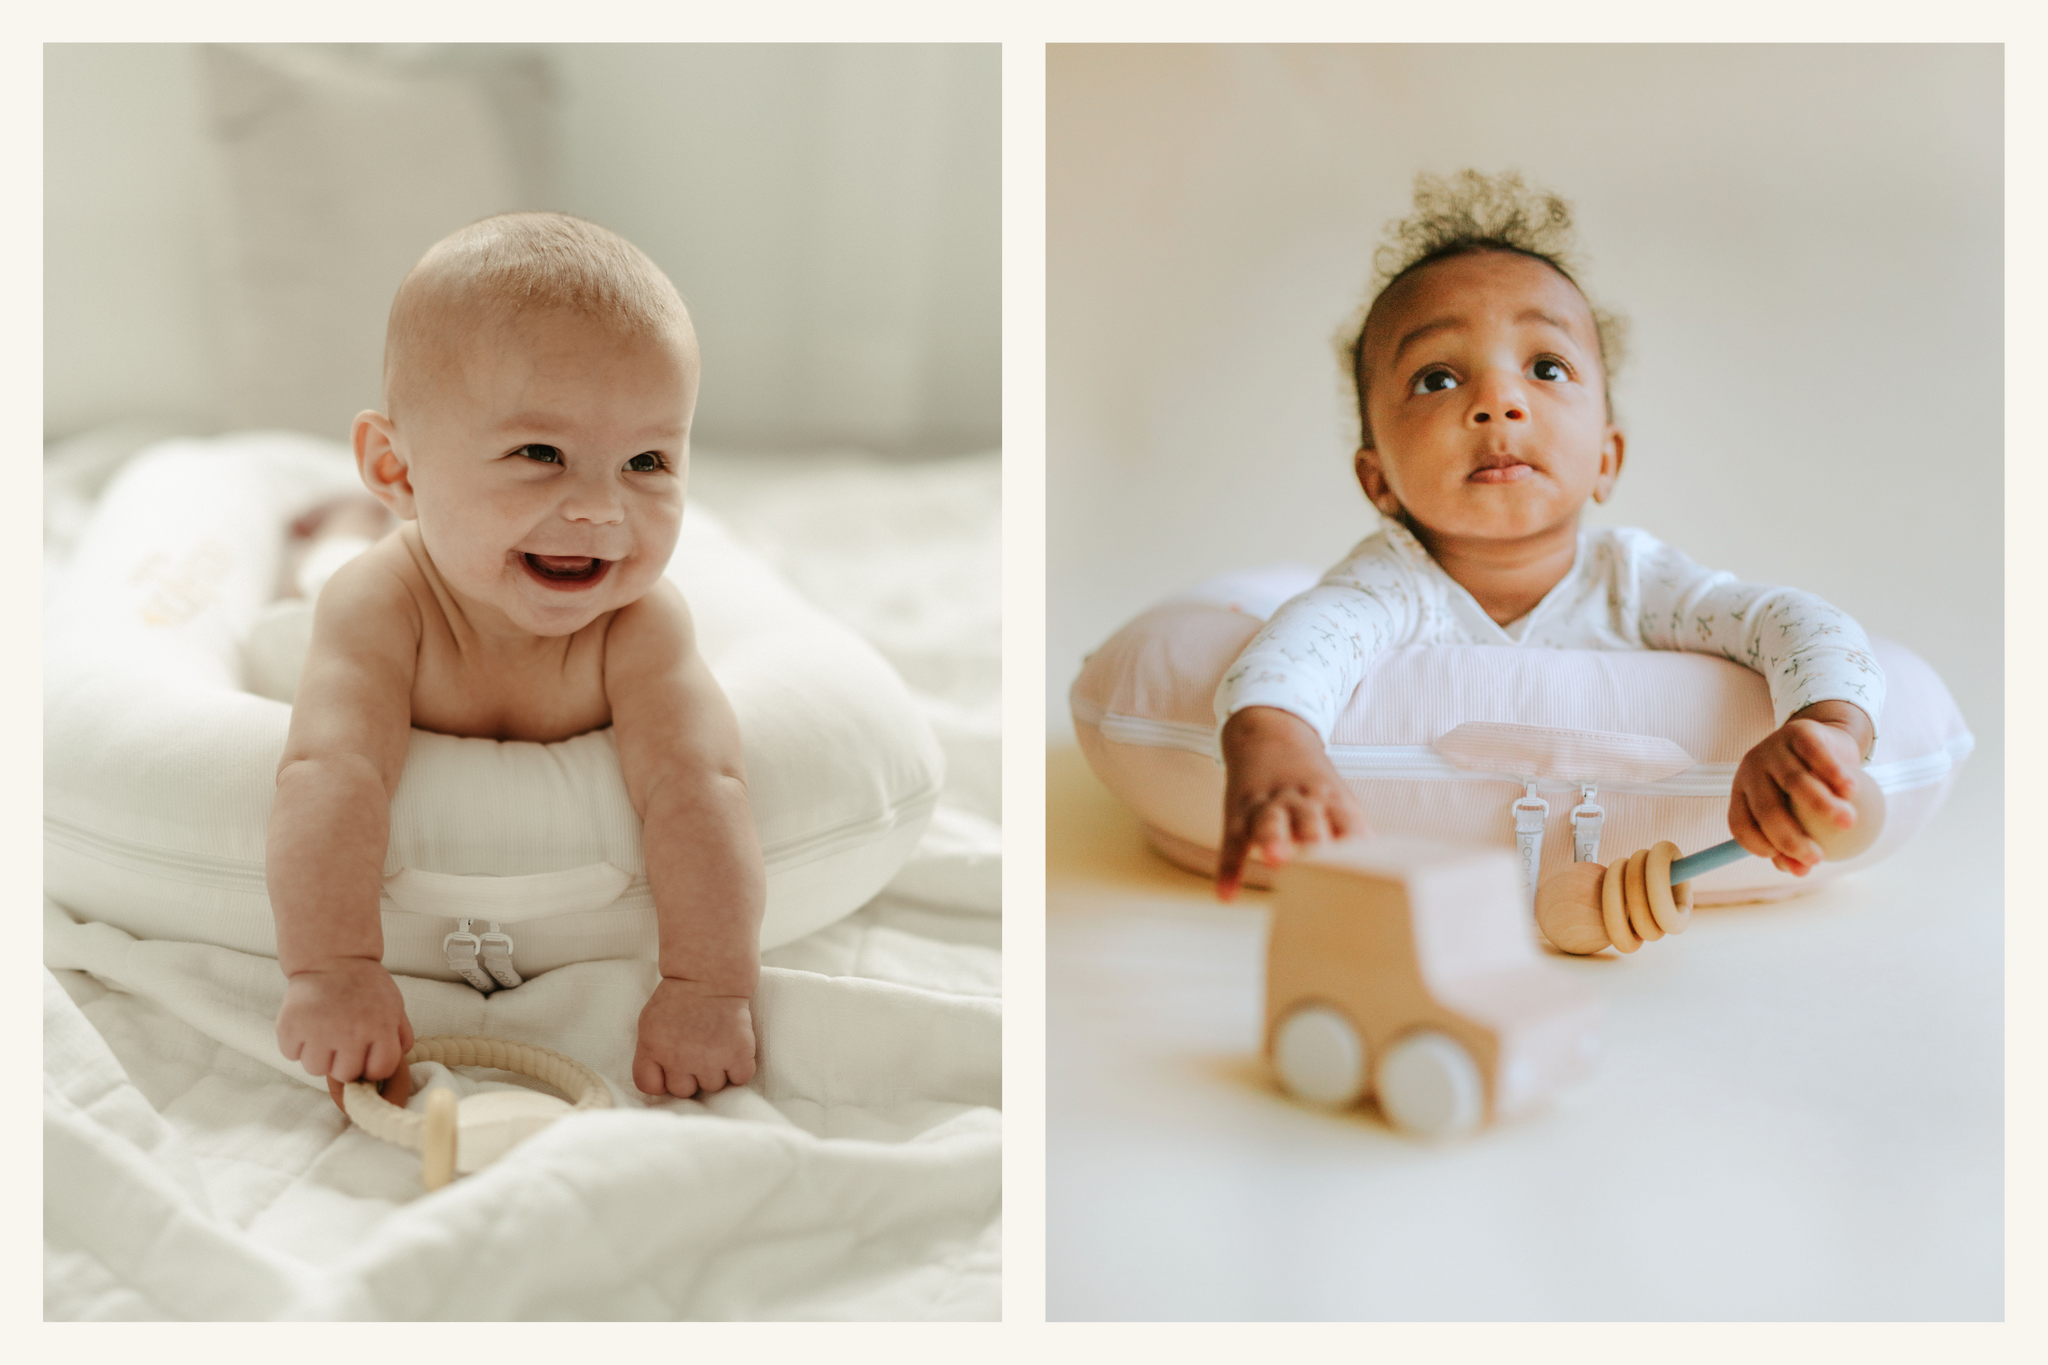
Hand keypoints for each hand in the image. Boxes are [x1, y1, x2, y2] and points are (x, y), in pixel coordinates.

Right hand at [277, 956, 413, 1086]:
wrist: (332, 956)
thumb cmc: (365, 984)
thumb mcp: (394, 1005)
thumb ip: (400, 1036)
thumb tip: (393, 1064)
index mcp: (380, 1028)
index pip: (379, 1071)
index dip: (373, 1066)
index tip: (367, 1054)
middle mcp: (350, 1033)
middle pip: (345, 1075)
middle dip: (344, 1061)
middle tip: (342, 1039)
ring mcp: (318, 1031)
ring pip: (315, 1069)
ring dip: (318, 1055)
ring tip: (323, 1030)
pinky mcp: (290, 1026)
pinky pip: (291, 1054)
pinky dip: (296, 1044)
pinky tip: (306, 1025)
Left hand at [634, 977, 756, 1098]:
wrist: (711, 975)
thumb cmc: (679, 997)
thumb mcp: (649, 1022)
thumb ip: (649, 1053)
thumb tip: (660, 1083)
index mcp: (654, 1049)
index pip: (650, 1087)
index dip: (661, 1080)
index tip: (670, 1068)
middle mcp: (680, 1059)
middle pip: (684, 1091)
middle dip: (691, 1075)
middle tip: (698, 1052)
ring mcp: (710, 1059)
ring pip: (714, 1086)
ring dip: (717, 1071)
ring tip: (717, 1046)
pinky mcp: (738, 1054)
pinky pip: (740, 1078)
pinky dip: (739, 1068)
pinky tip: (734, 1051)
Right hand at [1216, 706, 1365, 901]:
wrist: (1268, 733)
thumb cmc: (1309, 782)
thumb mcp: (1336, 796)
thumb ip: (1352, 831)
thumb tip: (1384, 868)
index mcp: (1330, 798)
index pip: (1346, 820)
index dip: (1354, 841)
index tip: (1365, 868)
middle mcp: (1299, 800)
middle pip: (1308, 818)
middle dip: (1313, 837)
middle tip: (1320, 857)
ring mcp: (1266, 805)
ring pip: (1268, 822)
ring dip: (1272, 839)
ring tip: (1274, 858)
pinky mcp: (1239, 813)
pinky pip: (1233, 842)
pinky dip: (1228, 869)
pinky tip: (1228, 894)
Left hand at [1729, 702, 1873, 875]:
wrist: (1821, 739)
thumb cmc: (1805, 786)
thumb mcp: (1794, 811)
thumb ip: (1792, 842)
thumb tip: (1802, 873)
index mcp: (1741, 792)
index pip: (1740, 825)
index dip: (1760, 847)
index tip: (1793, 863)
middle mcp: (1751, 770)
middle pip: (1766, 809)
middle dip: (1790, 839)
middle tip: (1818, 858)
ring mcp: (1772, 750)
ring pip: (1795, 782)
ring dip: (1822, 805)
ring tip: (1847, 823)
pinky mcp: (1799, 733)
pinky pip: (1817, 755)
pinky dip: (1834, 774)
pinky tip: (1851, 791)